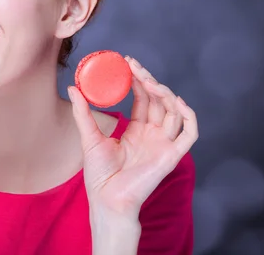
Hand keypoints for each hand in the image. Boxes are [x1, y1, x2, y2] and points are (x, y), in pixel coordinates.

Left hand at [68, 56, 197, 217]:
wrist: (107, 200)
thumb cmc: (99, 175)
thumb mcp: (89, 137)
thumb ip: (82, 112)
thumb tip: (73, 87)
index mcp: (137, 130)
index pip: (143, 99)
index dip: (138, 80)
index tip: (127, 63)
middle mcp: (153, 134)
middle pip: (158, 100)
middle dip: (148, 80)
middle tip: (133, 65)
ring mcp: (164, 144)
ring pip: (173, 111)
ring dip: (164, 92)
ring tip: (147, 79)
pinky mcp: (172, 155)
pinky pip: (189, 134)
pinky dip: (188, 116)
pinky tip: (176, 100)